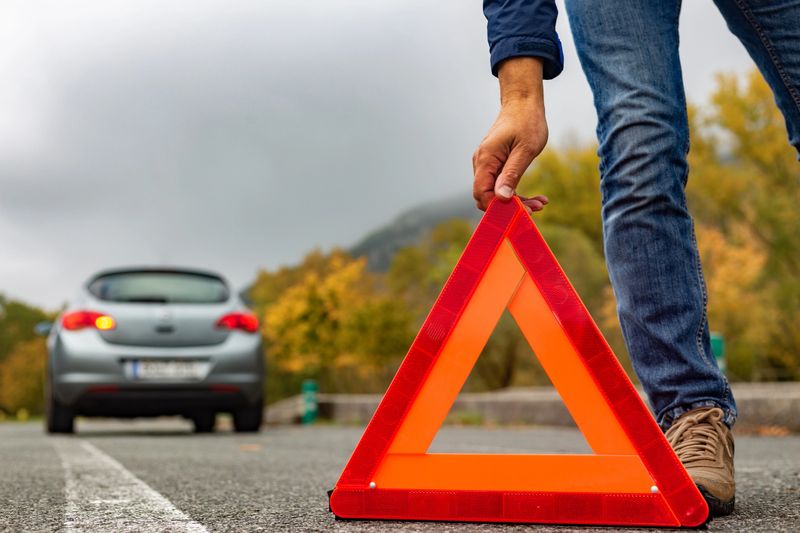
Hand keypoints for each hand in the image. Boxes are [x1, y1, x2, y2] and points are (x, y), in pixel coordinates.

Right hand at [472, 57, 549, 211]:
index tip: (522, 212)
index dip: (499, 207)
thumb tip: (501, 197)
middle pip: (488, 196)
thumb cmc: (527, 121)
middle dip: (510, 207)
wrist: (523, 103)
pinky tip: (536, 196)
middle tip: (536, 208)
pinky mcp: (495, 165)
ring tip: (540, 203)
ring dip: (517, 201)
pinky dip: (516, 192)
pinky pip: (501, 185)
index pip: (482, 194)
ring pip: (496, 193)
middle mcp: (482, 163)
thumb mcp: (525, 150)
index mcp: (486, 159)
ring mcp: (487, 164)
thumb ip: (511, 174)